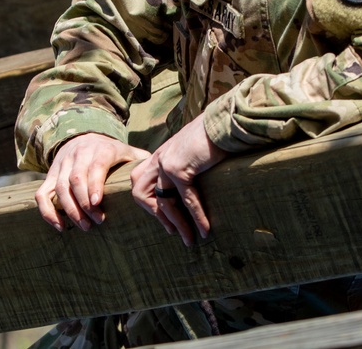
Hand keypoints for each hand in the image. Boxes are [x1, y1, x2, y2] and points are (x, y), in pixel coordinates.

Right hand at [35, 133, 148, 231]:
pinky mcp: (50, 175)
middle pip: (75, 180)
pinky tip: (60, 226)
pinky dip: (47, 211)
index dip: (94, 185)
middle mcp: (78, 155)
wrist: (83, 137)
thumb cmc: (110, 152)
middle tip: (96, 222)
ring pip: (59, 188)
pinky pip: (42, 194)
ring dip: (70, 210)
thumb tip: (160, 178)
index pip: (94, 166)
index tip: (98, 204)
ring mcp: (61, 165)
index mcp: (99, 149)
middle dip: (84, 204)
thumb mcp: (127, 151)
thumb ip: (142, 162)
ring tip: (84, 226)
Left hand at [130, 115, 226, 245]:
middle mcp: (157, 159)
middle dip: (156, 215)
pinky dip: (196, 217)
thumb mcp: (190, 152)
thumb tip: (190, 185)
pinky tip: (204, 229)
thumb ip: (184, 166)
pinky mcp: (179, 168)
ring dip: (178, 223)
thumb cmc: (212, 137)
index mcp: (158, 155)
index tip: (166, 221)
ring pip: (163, 202)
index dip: (149, 205)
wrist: (222, 123)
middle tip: (173, 231)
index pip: (140, 183)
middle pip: (140, 193)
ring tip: (190, 239)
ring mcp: (165, 163)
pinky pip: (186, 200)